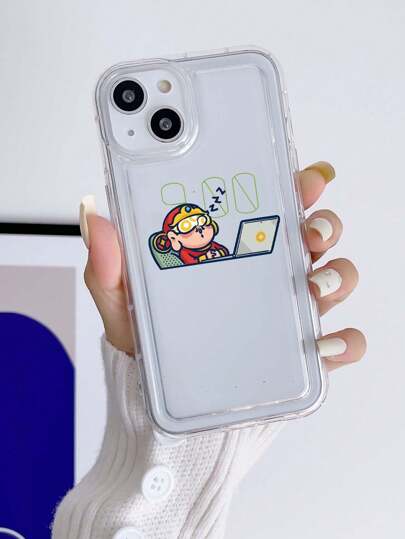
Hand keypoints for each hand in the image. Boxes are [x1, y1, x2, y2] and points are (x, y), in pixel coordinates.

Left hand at [80, 161, 365, 368]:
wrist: (161, 402)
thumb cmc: (149, 344)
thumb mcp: (123, 302)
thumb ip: (109, 264)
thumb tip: (94, 217)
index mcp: (234, 250)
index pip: (272, 206)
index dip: (295, 185)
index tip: (302, 178)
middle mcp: (268, 274)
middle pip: (315, 234)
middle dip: (323, 223)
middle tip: (309, 230)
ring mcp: (288, 312)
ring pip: (335, 279)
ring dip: (337, 276)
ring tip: (314, 285)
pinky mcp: (299, 354)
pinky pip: (338, 342)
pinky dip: (343, 340)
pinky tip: (324, 345)